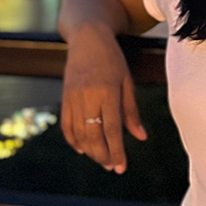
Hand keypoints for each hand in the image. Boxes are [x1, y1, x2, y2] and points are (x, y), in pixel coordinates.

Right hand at [60, 25, 147, 173]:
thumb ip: (131, 111)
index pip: (111, 129)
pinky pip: (66, 124)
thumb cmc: (112, 59)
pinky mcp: (64, 96)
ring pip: (78, 133)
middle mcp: (88, 96)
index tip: (121, 167)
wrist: (87, 37)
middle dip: (103, 155)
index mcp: (107, 92)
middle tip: (112, 167)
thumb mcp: (127, 82)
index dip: (116, 151)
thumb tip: (140, 137)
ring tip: (101, 160)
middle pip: (93, 135)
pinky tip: (82, 149)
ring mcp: (73, 97)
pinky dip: (73, 140)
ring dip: (90, 151)